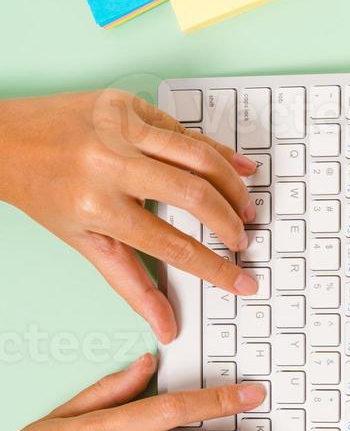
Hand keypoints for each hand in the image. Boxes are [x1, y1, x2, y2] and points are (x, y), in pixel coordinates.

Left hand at [0, 90, 260, 343]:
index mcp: (97, 205)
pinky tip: (237, 167)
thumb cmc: (42, 191)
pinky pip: (183, 130)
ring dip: (232, 185)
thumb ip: (132, 284)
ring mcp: (119, 128)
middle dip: (229, 222)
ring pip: (198, 156)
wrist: (2, 139)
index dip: (216, 268)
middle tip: (243, 239)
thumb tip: (166, 326)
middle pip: (194, 196)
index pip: (174, 246)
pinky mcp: (126, 104)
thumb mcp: (83, 241)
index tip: (243, 281)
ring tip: (246, 206)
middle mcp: (109, 163)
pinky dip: (216, 150)